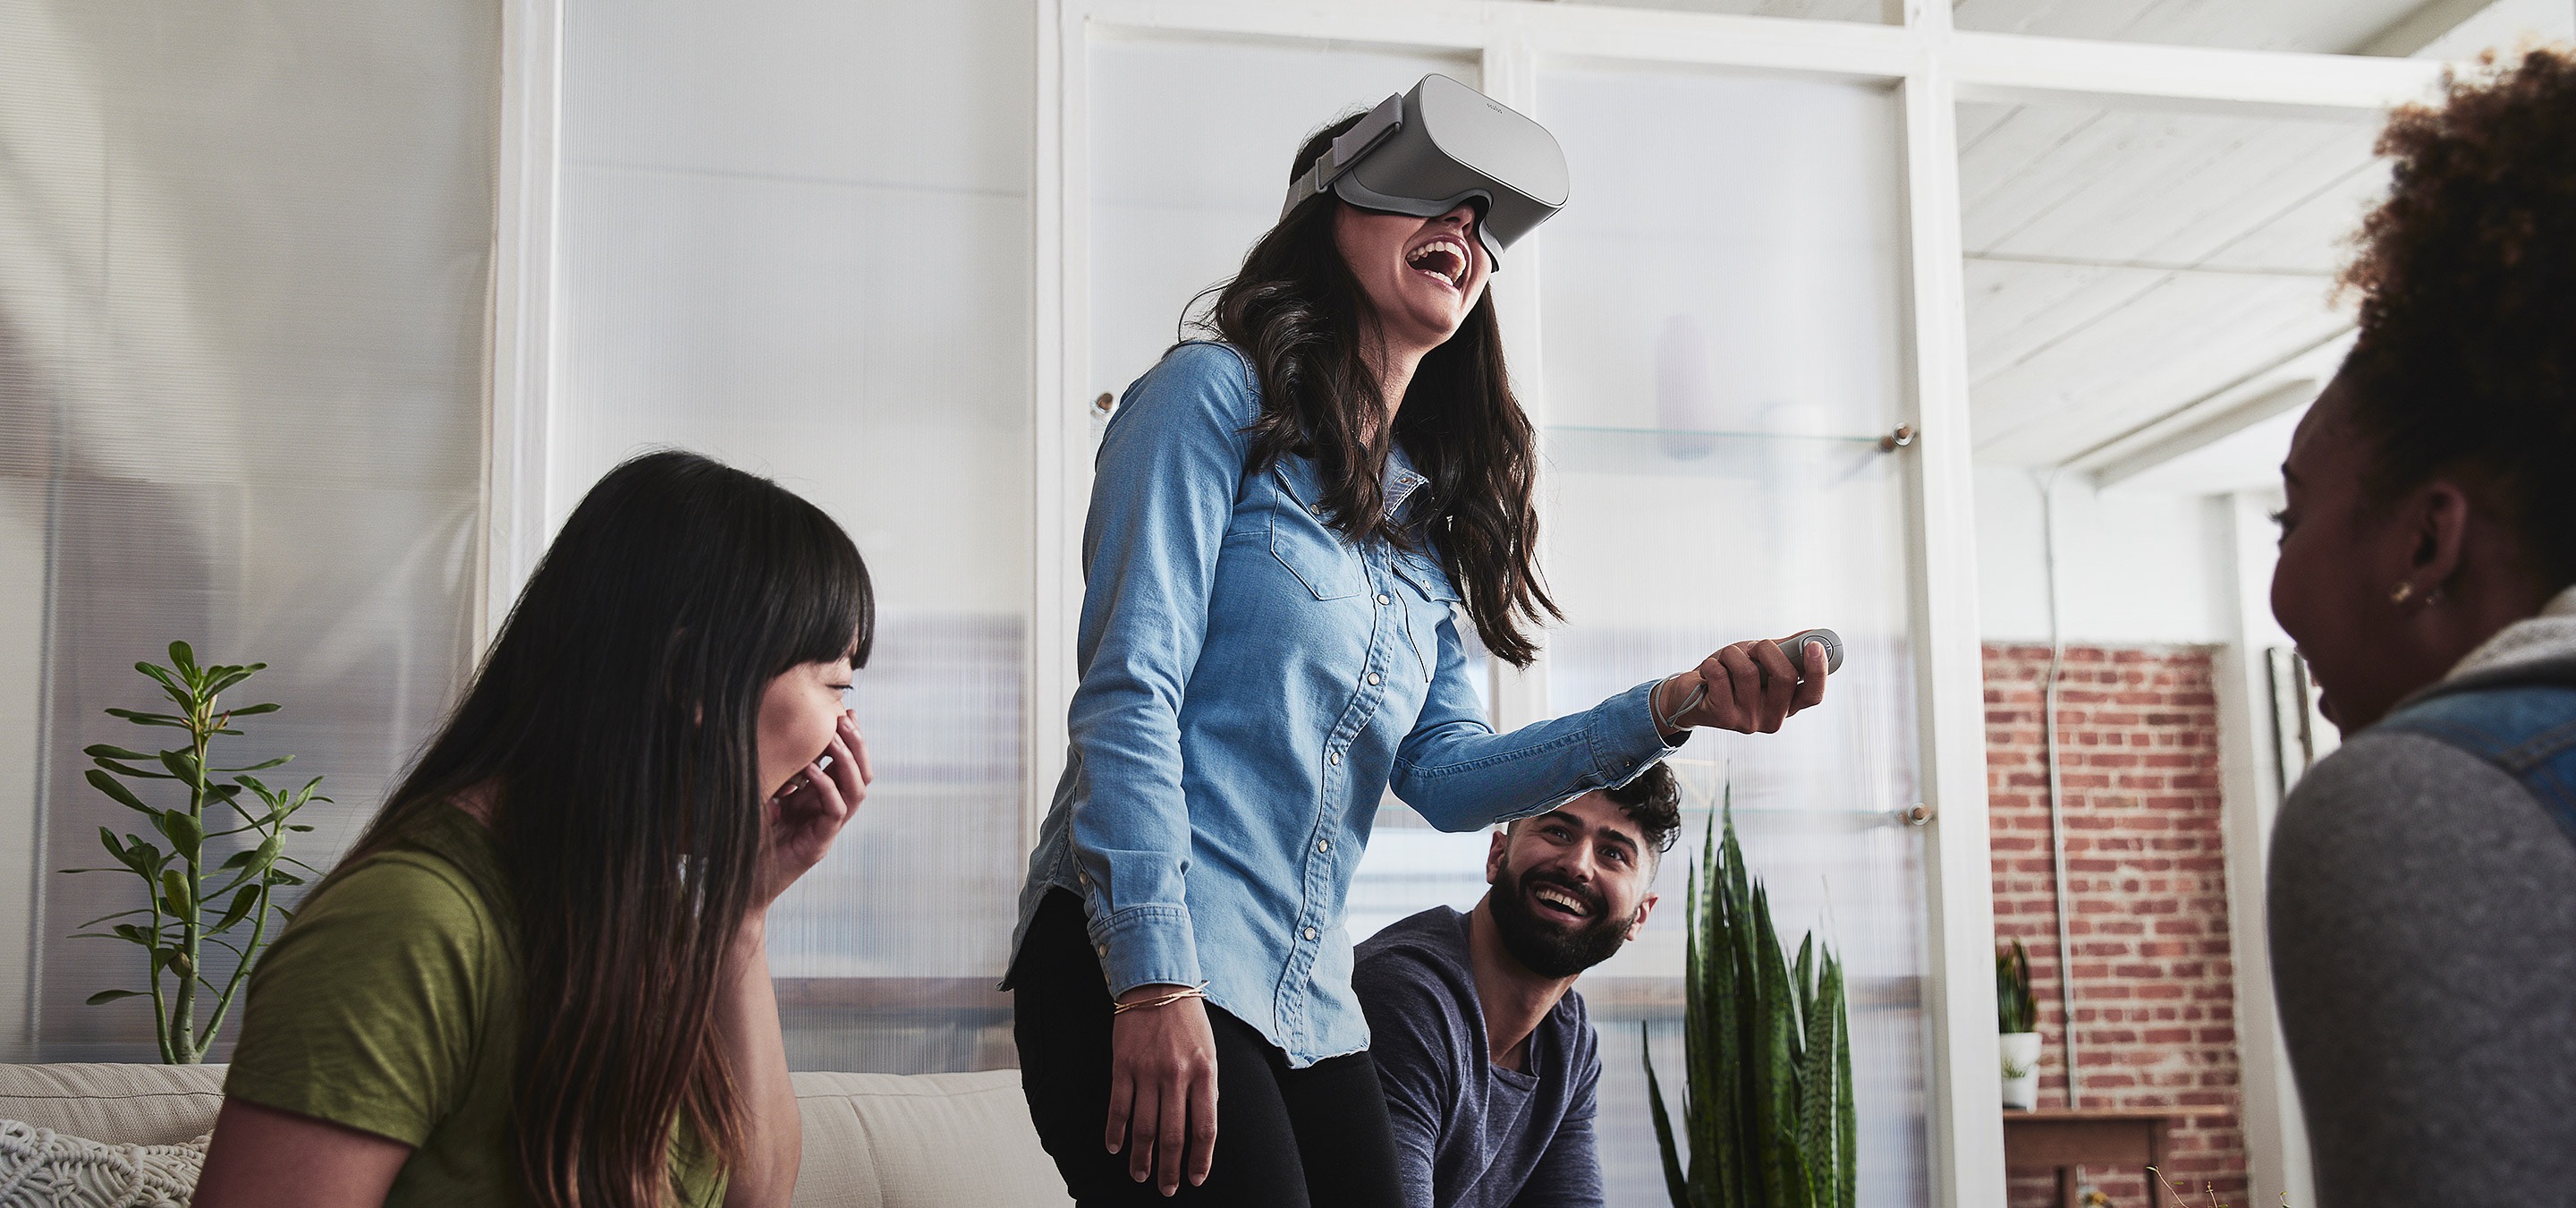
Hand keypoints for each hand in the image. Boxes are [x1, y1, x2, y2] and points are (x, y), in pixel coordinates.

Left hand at [756, 712, 868, 908]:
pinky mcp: (818, 846)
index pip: (847, 767)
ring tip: (834, 738)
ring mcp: (827, 831)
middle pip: (862, 775)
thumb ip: (772, 774)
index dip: (851, 740)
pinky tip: (810, 769)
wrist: (741, 887)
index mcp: (818, 802)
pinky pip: (836, 812)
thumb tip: (771, 739)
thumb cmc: (746, 842)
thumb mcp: (759, 798)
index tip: (846, 712)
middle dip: (857, 745)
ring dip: (848, 762)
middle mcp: (828, 814)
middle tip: (846, 719)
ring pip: (856, 791)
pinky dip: (826, 787)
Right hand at [1106, 987, 1217, 1195]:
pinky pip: (1118, 1106)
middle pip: (1174, 1134)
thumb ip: (1206, 1087)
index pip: (1205, 1128)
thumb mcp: (1209, 1051)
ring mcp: (1148, 1071)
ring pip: (1144, 1127)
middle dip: (1170, 1168)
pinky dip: (1115, 1132)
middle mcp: (1177, 1075)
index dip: (1200, 1159)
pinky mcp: (1123, 1065)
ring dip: (1141, 1157)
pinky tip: (1114, 1148)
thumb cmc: (1187, 1019)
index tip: (1195, 1179)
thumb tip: (1201, 1126)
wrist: (1156, 983)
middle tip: (1166, 1189)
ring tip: (1141, 1175)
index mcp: (1205, 1072)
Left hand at [1656, 636, 1827, 733]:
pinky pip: (1720, 675)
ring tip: (1724, 660)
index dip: (1818, 671)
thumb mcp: (1760, 662)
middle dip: (1765, 649)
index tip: (1813, 646)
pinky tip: (1708, 672)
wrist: (1688, 698)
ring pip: (1748, 671)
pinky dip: (1712, 663)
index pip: (1813, 695)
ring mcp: (1748, 721)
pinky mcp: (1723, 717)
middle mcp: (1772, 718)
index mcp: (1787, 705)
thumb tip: (1814, 636)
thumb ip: (1785, 652)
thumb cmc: (1729, 677)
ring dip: (1732, 654)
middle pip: (1784, 677)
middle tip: (1750, 647)